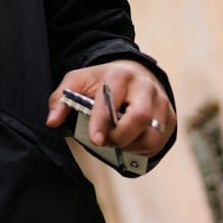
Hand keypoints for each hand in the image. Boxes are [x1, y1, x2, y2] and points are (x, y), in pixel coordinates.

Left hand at [47, 60, 174, 156]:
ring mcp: (162, 102)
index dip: (102, 122)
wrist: (133, 73)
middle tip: (104, 142)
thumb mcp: (76, 82)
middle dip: (120, 137)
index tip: (95, 139)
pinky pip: (160, 142)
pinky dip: (142, 149)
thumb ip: (60, 99)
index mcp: (119, 76)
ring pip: (153, 135)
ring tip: (116, 141)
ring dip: (131, 146)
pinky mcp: (171, 117)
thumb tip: (52, 122)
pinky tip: (129, 142)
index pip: (112, 101)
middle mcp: (145, 87)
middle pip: (140, 118)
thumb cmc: (101, 81)